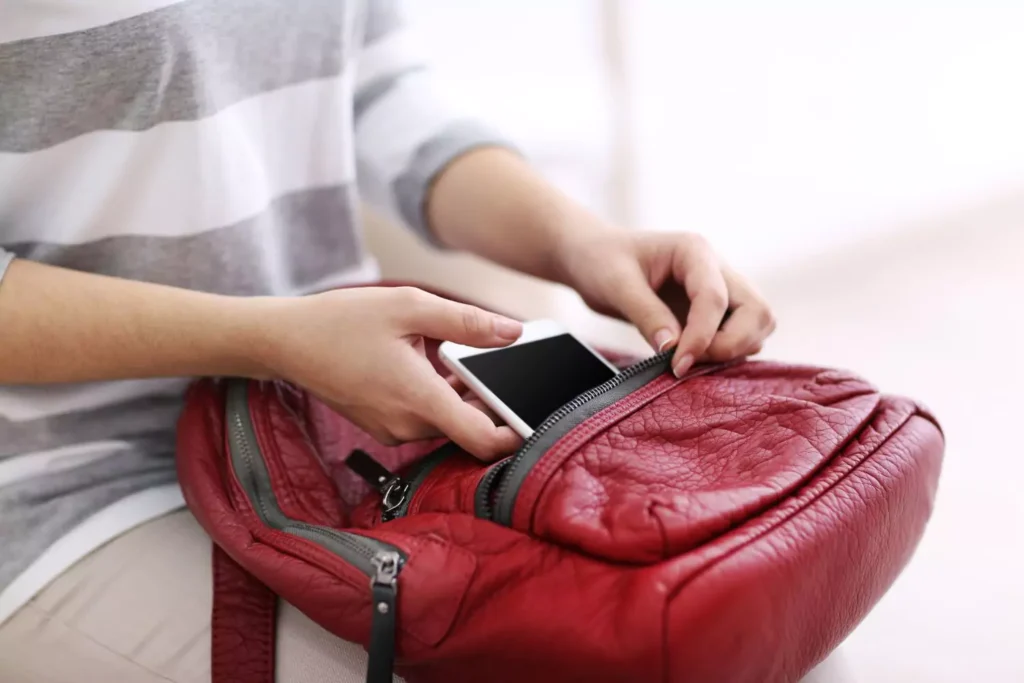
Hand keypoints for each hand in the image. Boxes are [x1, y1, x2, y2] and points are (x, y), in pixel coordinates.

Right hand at [257, 287, 522, 459]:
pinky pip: (425, 418)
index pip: (482, 441)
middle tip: (496, 363)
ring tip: (454, 355)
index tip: (534, 417)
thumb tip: (514, 332)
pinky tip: (430, 363)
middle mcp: (408, 425)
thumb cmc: (341, 321)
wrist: (286, 341)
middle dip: (489, 399)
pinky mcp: (384, 426)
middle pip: (469, 427)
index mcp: (419, 400)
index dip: (516, 435)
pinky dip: (438, 397)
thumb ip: (467, 322)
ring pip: (447, 421)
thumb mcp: (409, 307)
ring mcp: (393, 430)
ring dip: (462, 395)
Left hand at [556, 231, 774, 375]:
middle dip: (732, 344)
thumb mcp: (616, 285)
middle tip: (689, 363)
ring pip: (757, 325)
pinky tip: (692, 360)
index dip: (701, 338)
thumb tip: (672, 349)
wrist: (593, 257)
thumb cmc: (601, 261)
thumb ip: (646, 314)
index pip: (715, 298)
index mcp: (694, 251)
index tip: (678, 365)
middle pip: (757, 311)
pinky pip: (739, 336)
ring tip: (688, 361)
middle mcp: (716, 268)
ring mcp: (720, 290)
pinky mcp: (714, 312)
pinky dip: (726, 354)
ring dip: (733, 350)